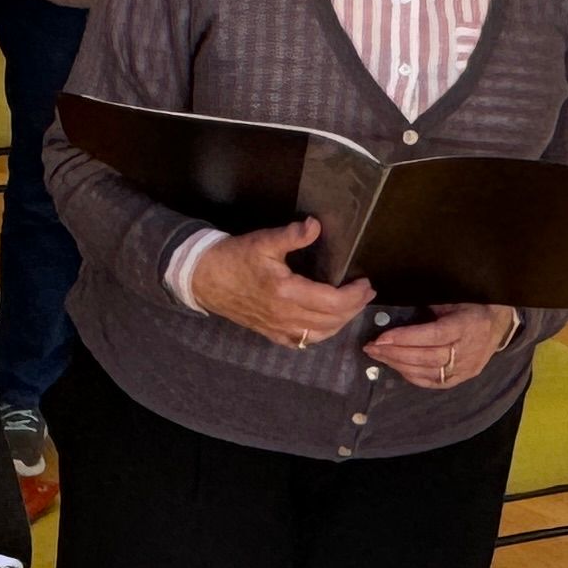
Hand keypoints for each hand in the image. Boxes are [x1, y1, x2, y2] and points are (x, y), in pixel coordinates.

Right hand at [187, 216, 371, 348]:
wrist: (202, 277)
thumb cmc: (233, 258)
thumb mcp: (263, 241)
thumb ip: (292, 235)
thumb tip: (316, 225)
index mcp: (287, 293)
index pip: (334, 302)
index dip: (355, 295)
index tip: (364, 283)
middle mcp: (285, 316)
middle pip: (332, 320)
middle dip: (354, 308)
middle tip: (364, 293)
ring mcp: (277, 328)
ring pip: (320, 334)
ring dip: (340, 322)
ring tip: (350, 307)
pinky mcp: (268, 333)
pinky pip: (302, 342)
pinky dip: (319, 335)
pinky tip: (323, 324)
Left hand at [363, 301, 519, 390]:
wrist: (499, 323)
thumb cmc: (471, 305)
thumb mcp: (453, 298)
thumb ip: (430, 306)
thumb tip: (397, 306)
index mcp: (468, 325)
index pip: (433, 335)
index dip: (405, 338)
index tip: (380, 338)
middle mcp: (468, 350)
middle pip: (428, 357)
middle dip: (395, 353)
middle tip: (371, 348)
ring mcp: (467, 367)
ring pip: (429, 372)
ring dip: (399, 365)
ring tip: (378, 356)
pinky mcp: (463, 378)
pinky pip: (434, 382)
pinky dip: (413, 376)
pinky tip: (397, 367)